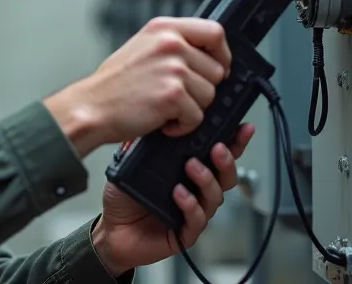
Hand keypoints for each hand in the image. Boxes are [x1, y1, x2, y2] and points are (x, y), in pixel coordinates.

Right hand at [44, 17, 232, 154]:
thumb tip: (209, 57)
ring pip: (209, 95)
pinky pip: (197, 116)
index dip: (222, 54)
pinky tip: (163, 121)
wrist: (91, 107)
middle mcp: (170, 43)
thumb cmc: (114, 84)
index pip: (215, 32)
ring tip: (165, 108)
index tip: (218, 68)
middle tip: (177, 97)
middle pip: (216, 70)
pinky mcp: (172, 95)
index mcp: (164, 29)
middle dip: (202, 89)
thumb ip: (175, 45)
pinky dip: (182, 126)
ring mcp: (172, 68)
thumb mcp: (143, 48)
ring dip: (191, 109)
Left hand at [91, 124, 256, 274]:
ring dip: (207, 180)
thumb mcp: (131, 163)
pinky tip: (180, 195)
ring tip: (192, 167)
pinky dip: (190, 205)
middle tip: (218, 148)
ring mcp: (193, 212)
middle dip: (227, 160)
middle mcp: (195, 190)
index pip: (217, 154)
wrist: (109, 230)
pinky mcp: (185, 233)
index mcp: (188, 171)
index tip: (242, 127)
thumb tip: (155, 117)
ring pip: (215, 196)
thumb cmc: (124, 198)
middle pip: (225, 176)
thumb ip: (145, 143)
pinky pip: (197, 220)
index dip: (234, 142)